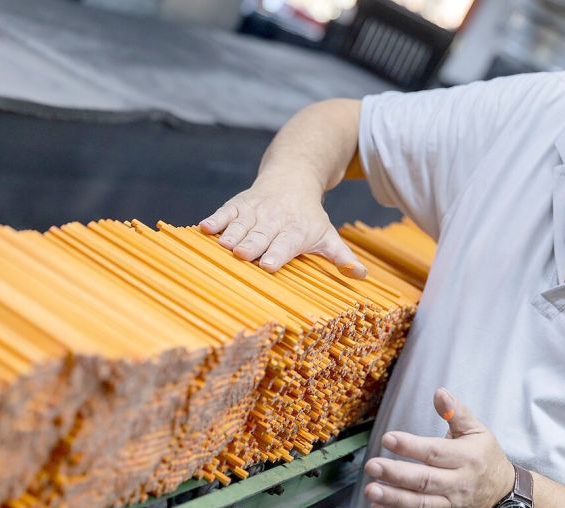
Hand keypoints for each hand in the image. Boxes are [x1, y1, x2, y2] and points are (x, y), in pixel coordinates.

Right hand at [199, 175, 367, 277]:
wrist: (293, 175)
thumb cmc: (309, 216)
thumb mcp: (328, 234)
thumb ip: (341, 257)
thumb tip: (362, 275)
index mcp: (295, 230)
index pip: (286, 244)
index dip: (277, 254)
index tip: (268, 265)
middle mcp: (274, 220)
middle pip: (261, 235)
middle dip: (252, 244)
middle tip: (243, 255)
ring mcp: (254, 211)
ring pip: (241, 224)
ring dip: (231, 234)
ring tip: (223, 246)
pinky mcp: (237, 204)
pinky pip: (224, 212)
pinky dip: (215, 219)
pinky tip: (203, 228)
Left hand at [363, 388, 514, 507]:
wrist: (503, 497)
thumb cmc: (485, 458)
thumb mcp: (477, 431)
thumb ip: (456, 412)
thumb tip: (440, 393)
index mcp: (466, 458)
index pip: (435, 452)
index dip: (410, 446)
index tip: (387, 439)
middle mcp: (459, 483)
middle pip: (424, 480)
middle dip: (396, 474)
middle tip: (372, 466)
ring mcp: (451, 504)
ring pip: (420, 504)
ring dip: (393, 498)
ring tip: (370, 490)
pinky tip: (377, 507)